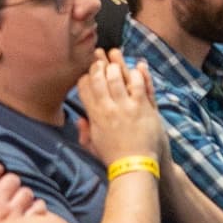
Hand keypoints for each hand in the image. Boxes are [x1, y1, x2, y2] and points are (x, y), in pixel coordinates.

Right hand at [76, 50, 165, 169]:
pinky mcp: (143, 108)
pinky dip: (137, 74)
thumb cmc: (114, 158)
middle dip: (97, 64)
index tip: (88, 70)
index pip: (84, 88)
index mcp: (94, 116)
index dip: (85, 75)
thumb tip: (79, 118)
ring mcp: (126, 107)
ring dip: (115, 65)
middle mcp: (108, 108)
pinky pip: (138, 84)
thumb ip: (84, 131)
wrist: (135, 166)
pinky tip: (136, 67)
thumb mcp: (92, 146)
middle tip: (98, 55)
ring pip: (117, 77)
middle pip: (99, 78)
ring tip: (115, 56)